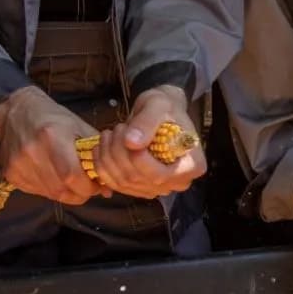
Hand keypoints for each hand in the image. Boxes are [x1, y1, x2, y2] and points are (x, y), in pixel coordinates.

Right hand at [0, 86, 101, 205]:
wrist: (16, 111)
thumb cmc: (53, 118)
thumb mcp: (79, 128)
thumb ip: (96, 155)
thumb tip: (107, 188)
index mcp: (52, 136)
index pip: (72, 176)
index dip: (88, 187)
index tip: (96, 185)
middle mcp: (32, 152)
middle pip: (61, 190)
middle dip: (79, 192)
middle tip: (86, 185)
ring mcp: (18, 164)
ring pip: (50, 194)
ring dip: (66, 192)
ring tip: (71, 179)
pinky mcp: (11, 173)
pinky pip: (38, 191)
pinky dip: (50, 189)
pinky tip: (54, 176)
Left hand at [90, 85, 202, 199]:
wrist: (161, 114)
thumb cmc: (165, 107)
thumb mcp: (158, 105)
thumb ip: (147, 122)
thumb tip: (131, 142)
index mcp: (191, 166)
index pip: (159, 175)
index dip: (137, 159)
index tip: (126, 133)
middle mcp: (177, 183)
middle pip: (138, 179)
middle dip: (118, 153)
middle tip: (115, 128)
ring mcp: (158, 188)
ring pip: (123, 182)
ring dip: (107, 157)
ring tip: (108, 134)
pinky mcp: (141, 188)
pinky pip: (116, 185)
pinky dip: (102, 166)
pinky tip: (101, 148)